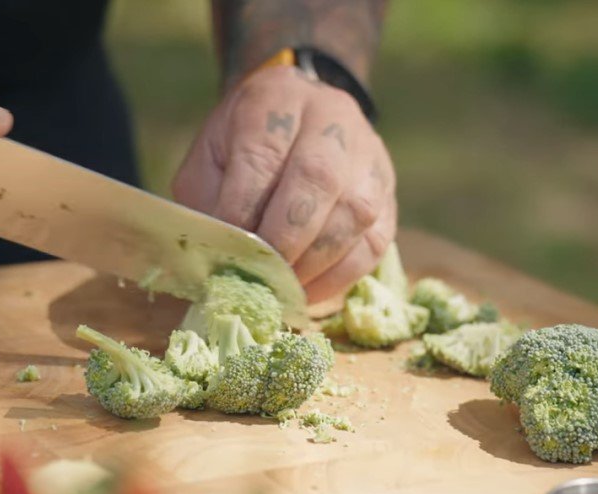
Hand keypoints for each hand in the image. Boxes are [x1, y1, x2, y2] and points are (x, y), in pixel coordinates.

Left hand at [172, 65, 396, 303]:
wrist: (294, 117)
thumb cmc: (242, 146)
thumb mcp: (210, 157)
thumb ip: (209, 198)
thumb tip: (220, 256)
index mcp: (276, 98)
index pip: (263, 156)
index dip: (244, 210)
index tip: (227, 251)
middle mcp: (332, 116)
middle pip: (317, 178)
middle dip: (285, 239)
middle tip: (259, 277)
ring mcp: (369, 153)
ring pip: (355, 213)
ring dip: (315, 262)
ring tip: (282, 290)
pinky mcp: (388, 191)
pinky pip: (376, 240)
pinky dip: (341, 275)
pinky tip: (309, 291)